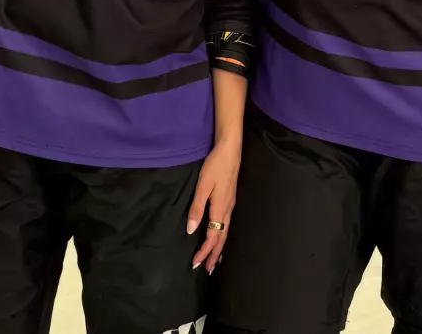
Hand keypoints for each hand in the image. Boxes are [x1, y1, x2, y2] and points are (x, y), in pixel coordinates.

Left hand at [186, 139, 239, 272]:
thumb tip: (191, 230)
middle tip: (208, 270)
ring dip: (219, 248)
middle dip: (214, 255)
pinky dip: (222, 236)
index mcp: (220, 209)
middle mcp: (227, 211)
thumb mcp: (203, 186)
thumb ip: (197, 208)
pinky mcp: (230, 200)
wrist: (230, 150)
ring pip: (225, 232)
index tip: (196, 263)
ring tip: (215, 260)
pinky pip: (226, 225)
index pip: (212, 237)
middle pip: (221, 238)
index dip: (204, 251)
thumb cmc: (215, 166)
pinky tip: (219, 236)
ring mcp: (230, 206)